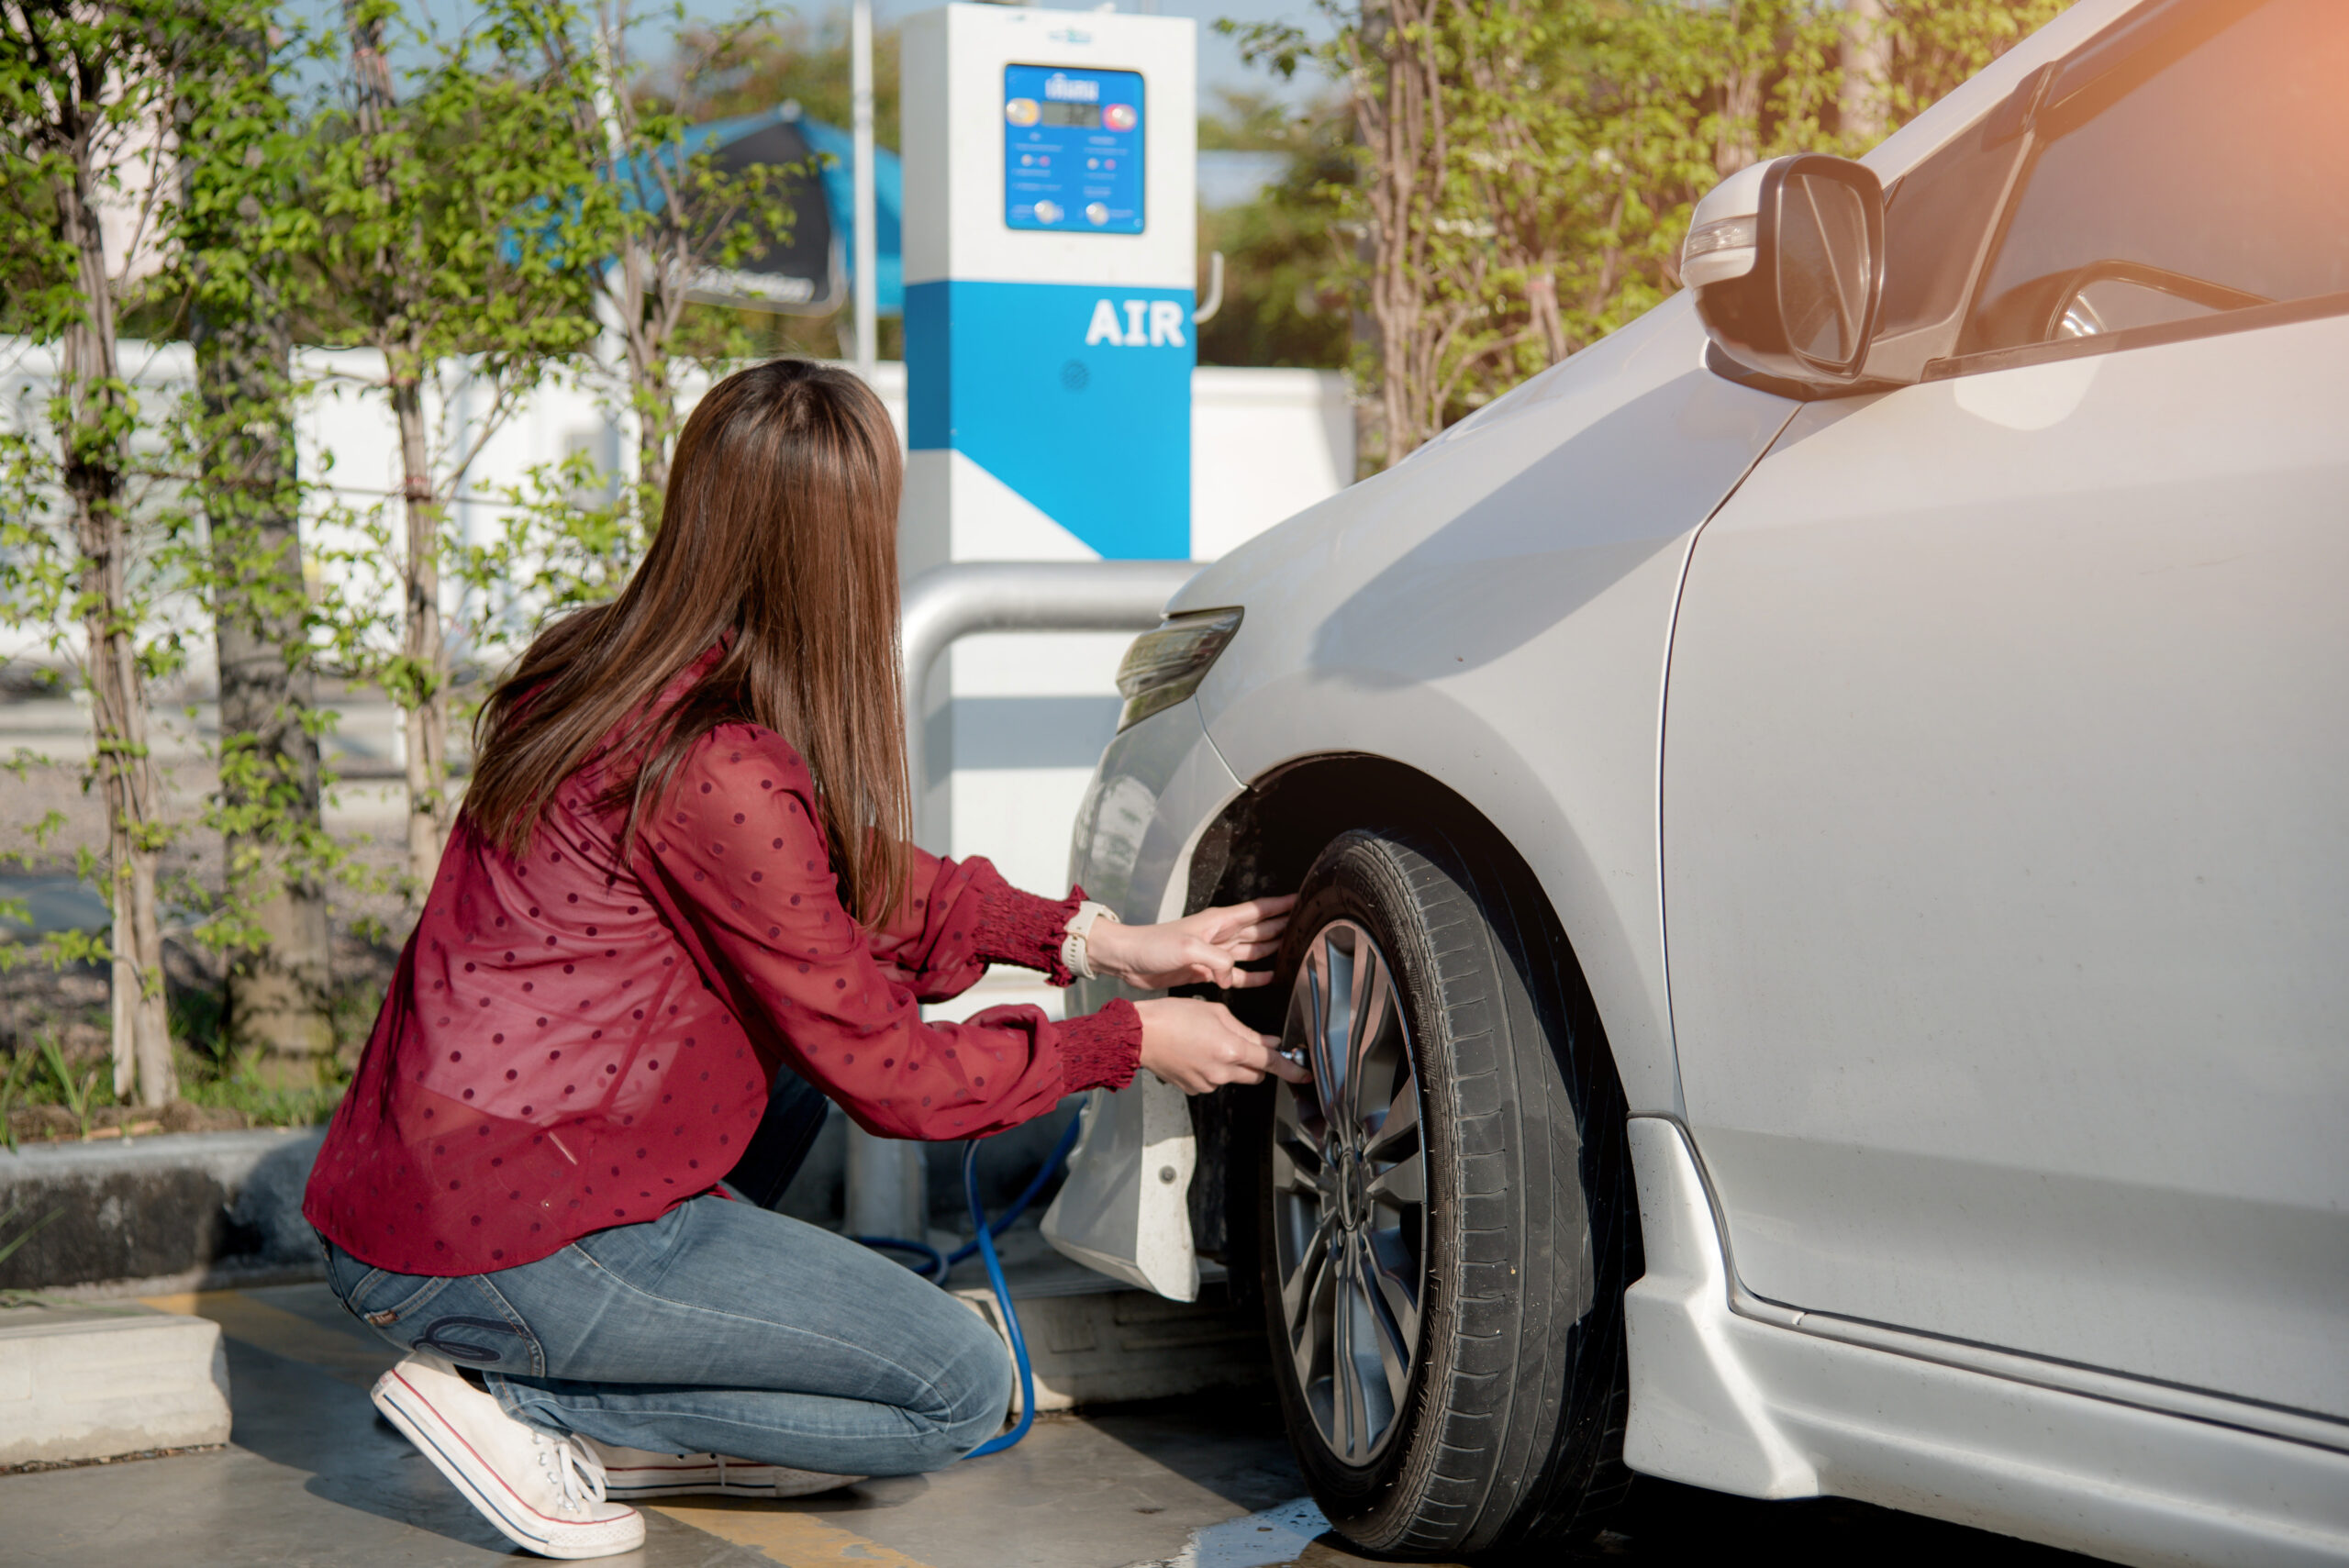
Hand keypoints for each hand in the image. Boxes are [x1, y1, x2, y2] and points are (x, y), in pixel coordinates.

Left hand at [1083, 894, 1297, 991]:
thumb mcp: (1189, 950)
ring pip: (1251, 949)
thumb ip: (1218, 962)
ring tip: (1293, 949)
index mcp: (1218, 922)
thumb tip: (1233, 977)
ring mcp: (1214, 952)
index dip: (1280, 904)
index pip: (1257, 910)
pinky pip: (1237, 973)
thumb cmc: (1154, 946)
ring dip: (1271, 949)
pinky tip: (1269, 976)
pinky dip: (1254, 976)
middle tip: (1306, 925)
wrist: (1128, 961)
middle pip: (1260, 928)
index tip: (1302, 898)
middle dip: (1282, 925)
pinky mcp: (1207, 970)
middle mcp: (1220, 935)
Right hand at [1135, 997, 1310, 1093]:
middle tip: (1245, 1045)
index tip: (1304, 1074)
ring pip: (1234, 1077)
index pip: (1271, 1064)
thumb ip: (1246, 1030)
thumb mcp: (1216, 1012)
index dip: (1292, 1070)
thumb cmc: (1172, 1017)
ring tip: (1210, 1043)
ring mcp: (1207, 1083)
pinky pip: (1214, 1081)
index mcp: (1231, 1049)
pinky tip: (1197, 1053)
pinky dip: (1213, 1070)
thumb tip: (1268, 1043)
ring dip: (1232, 1065)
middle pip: (1255, 1074)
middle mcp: (1221, 1071)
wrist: (1139, 1035)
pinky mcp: (1194, 1089)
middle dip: (1258, 1063)